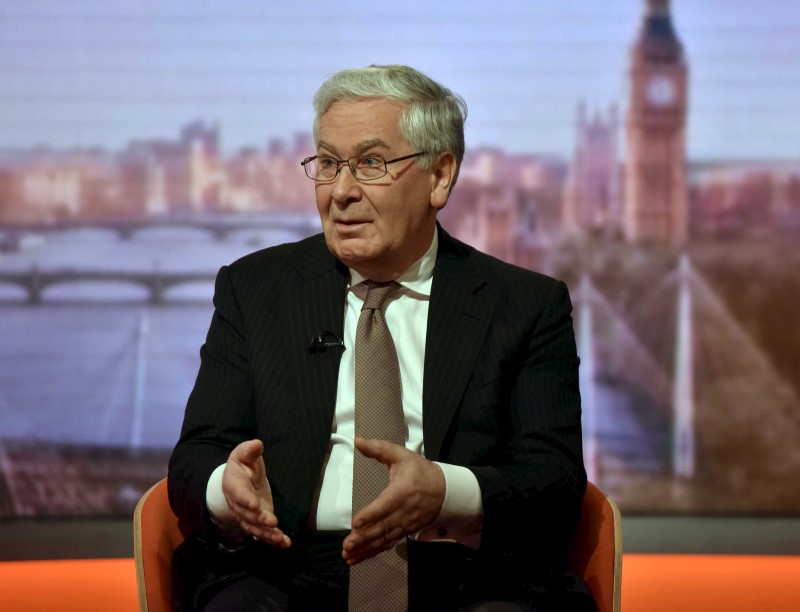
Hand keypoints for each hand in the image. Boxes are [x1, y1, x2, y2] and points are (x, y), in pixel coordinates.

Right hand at [222, 439, 290, 547]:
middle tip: (272, 521)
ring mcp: (248, 515)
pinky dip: (273, 539)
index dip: (246, 500)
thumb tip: (257, 444)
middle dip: (259, 519)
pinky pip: (263, 533)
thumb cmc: (243, 465)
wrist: (238, 479)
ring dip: (267, 534)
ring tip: (280, 538)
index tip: (255, 505)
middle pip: (247, 515)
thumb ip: (249, 450)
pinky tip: (285, 543)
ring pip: (255, 528)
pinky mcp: (258, 522)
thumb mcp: (244, 454)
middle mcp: (238, 504)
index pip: (239, 493)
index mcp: (234, 485)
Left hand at [342, 437, 445, 564]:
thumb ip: (379, 449)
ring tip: (349, 554)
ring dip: (366, 548)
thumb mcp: (402, 455)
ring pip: (384, 538)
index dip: (371, 514)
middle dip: (364, 537)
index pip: (386, 504)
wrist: (445, 490)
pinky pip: (388, 543)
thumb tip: (358, 441)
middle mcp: (404, 511)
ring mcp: (405, 524)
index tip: (356, 522)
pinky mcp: (405, 531)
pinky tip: (358, 557)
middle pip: (383, 527)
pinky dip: (373, 552)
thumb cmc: (420, 471)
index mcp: (403, 490)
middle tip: (347, 545)